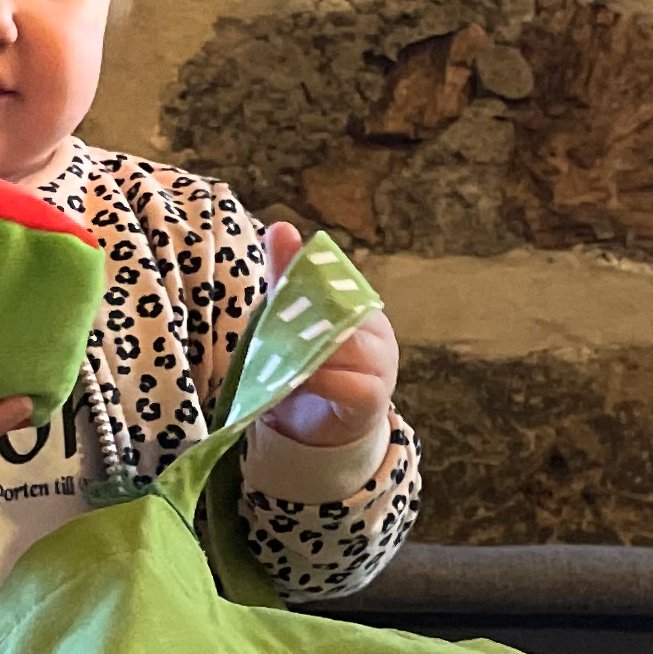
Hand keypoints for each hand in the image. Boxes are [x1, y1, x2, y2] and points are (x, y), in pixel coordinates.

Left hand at [258, 219, 398, 450]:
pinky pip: (350, 384)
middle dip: (303, 315)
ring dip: (308, 351)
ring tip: (277, 357)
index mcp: (358, 302)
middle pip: (343, 310)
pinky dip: (319, 382)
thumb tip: (280, 227)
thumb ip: (287, 278)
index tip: (279, 275)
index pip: (336, 278)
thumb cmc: (307, 364)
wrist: (320, 426)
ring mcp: (381, 363)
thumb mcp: (292, 320)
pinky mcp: (374, 398)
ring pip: (346, 346)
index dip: (306, 274)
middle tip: (270, 325)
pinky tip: (296, 381)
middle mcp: (376, 328)